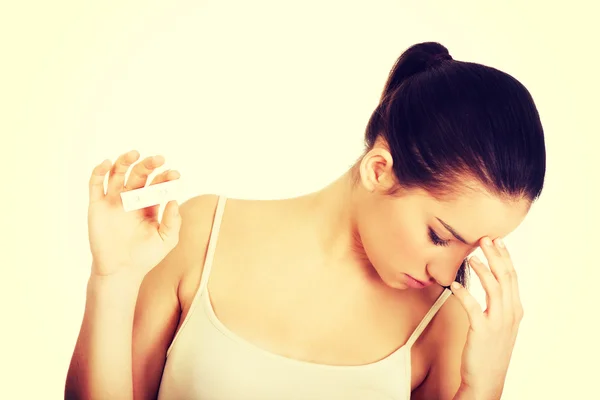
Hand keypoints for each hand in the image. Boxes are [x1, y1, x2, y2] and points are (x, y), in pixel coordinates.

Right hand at [87, 150, 181, 280]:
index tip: (174, 174)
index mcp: (149, 205)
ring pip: (117, 174)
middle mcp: (131, 199)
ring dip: (125, 161)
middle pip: (139, 175)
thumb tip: (175, 200)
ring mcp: (114, 201)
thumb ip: (173, 221)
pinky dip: (99, 171)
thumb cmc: (146, 256)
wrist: (121, 271)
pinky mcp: (97, 205)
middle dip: (148, 165)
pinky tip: (107, 163)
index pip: (157, 185)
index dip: (165, 178)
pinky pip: (96, 184)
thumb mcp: (166, 240)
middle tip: (158, 159)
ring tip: (135, 153)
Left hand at [450, 237, 523, 398]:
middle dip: (495, 255)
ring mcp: (497, 322)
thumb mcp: (500, 323)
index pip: (512, 276)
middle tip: (484, 238)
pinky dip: (464, 294)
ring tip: (471, 256)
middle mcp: (510, 313)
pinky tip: (454, 285)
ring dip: (482, 269)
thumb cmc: (489, 349)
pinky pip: (473, 307)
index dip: (504, 256)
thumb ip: (498, 303)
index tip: (496, 240)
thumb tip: (490, 280)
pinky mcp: (482, 331)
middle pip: (505, 277)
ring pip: (493, 288)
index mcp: (515, 309)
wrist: (487, 379)